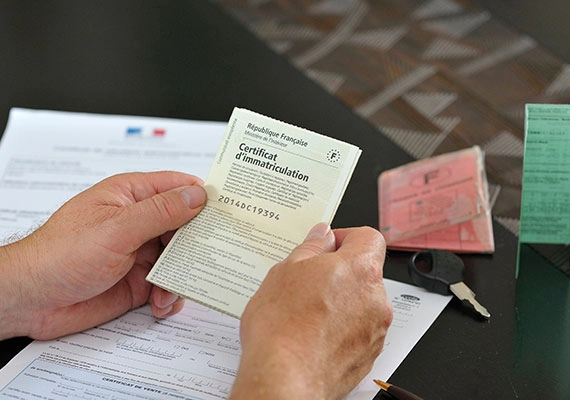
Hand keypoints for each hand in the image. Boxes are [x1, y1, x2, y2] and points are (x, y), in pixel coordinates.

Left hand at [0, 171, 205, 339]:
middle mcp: (140, 223)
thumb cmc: (60, 254)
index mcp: (132, 196)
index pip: (179, 187)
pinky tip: (159, 305)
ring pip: (182, 259)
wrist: (32, 300)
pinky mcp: (139, 282)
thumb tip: (197, 195)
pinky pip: (169, 286)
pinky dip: (170, 297)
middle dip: (200, 244)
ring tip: (170, 291)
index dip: (205, 197)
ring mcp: (141, 253)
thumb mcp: (117, 228)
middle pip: (187, 226)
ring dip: (184, 276)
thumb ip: (161, 212)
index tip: (230, 211)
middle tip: (215, 258)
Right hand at [230, 224, 392, 399]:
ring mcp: (375, 330)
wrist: (285, 378)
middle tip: (308, 279)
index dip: (347, 237)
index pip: (369, 238)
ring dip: (341, 301)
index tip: (327, 245)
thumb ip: (311, 247)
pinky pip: (358, 331)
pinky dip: (341, 328)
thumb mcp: (286, 271)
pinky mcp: (368, 356)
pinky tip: (313, 333)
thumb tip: (322, 236)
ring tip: (306, 311)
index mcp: (360, 269)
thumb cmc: (283, 328)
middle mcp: (376, 299)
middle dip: (339, 271)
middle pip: (365, 272)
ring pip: (361, 303)